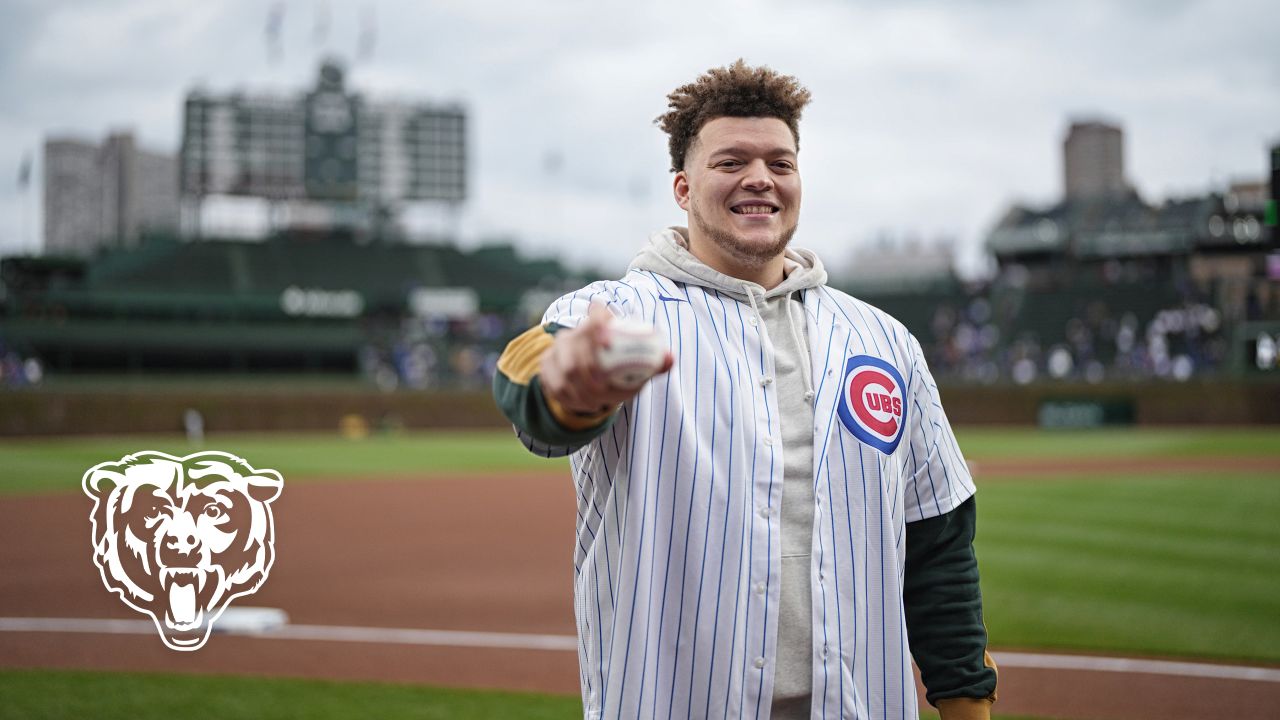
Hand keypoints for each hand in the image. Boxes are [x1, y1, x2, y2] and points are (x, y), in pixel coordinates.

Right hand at [540, 301, 674, 414]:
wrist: (578, 362)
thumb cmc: (612, 358)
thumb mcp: (632, 358)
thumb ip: (653, 360)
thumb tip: (670, 360)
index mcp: (594, 324)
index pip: (598, 318)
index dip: (601, 325)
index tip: (611, 344)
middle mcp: (571, 335)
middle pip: (582, 357)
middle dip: (599, 380)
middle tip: (612, 395)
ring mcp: (555, 352)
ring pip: (569, 375)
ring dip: (588, 394)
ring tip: (602, 403)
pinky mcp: (546, 369)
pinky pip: (558, 388)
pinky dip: (574, 400)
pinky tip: (587, 405)